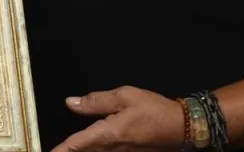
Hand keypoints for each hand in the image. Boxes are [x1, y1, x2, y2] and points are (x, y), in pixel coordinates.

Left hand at [51, 86, 185, 151]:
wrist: (182, 127)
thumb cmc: (154, 109)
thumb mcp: (125, 97)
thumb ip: (96, 101)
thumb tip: (71, 103)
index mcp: (109, 133)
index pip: (78, 143)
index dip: (61, 149)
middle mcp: (114, 149)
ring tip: (68, 149)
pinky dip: (96, 151)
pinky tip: (92, 148)